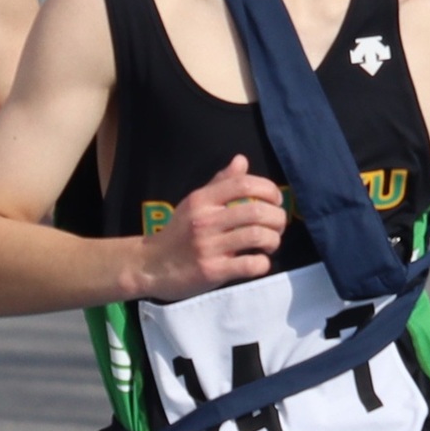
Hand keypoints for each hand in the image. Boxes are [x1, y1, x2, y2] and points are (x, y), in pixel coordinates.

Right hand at [126, 156, 286, 300]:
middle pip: (257, 211)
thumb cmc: (179, 233)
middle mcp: (206, 220)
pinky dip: (263, 263)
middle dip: (278, 218)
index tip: (276, 200)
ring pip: (258, 236)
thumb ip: (220, 183)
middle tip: (278, 225)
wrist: (151, 266)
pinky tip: (260, 261)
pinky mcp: (212, 271)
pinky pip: (250, 264)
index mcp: (202, 200)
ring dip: (273, 240)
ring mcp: (209, 247)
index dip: (269, 189)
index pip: (244, 183)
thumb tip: (242, 160)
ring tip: (270, 243)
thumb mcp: (194, 204)